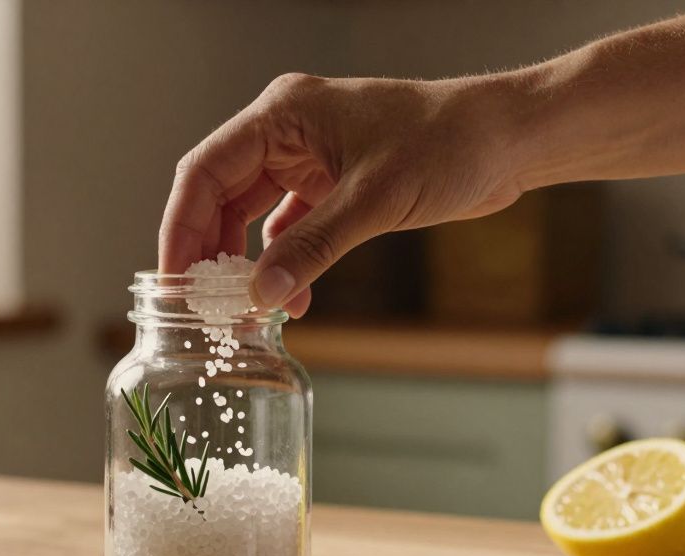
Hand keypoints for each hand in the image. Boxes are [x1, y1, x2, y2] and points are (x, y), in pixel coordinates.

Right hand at [158, 73, 524, 315]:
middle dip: (210, 254)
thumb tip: (260, 295)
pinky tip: (292, 299)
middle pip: (218, 197)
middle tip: (205, 307)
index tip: (175, 281)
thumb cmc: (449, 143)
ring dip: (248, 264)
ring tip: (249, 311)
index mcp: (281, 114)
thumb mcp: (374, 200)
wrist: (508, 140)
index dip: (181, 230)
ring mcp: (306, 156)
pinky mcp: (329, 182)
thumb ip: (312, 248)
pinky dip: (284, 263)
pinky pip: (286, 227)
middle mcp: (284, 132)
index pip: (203, 173)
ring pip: (248, 216)